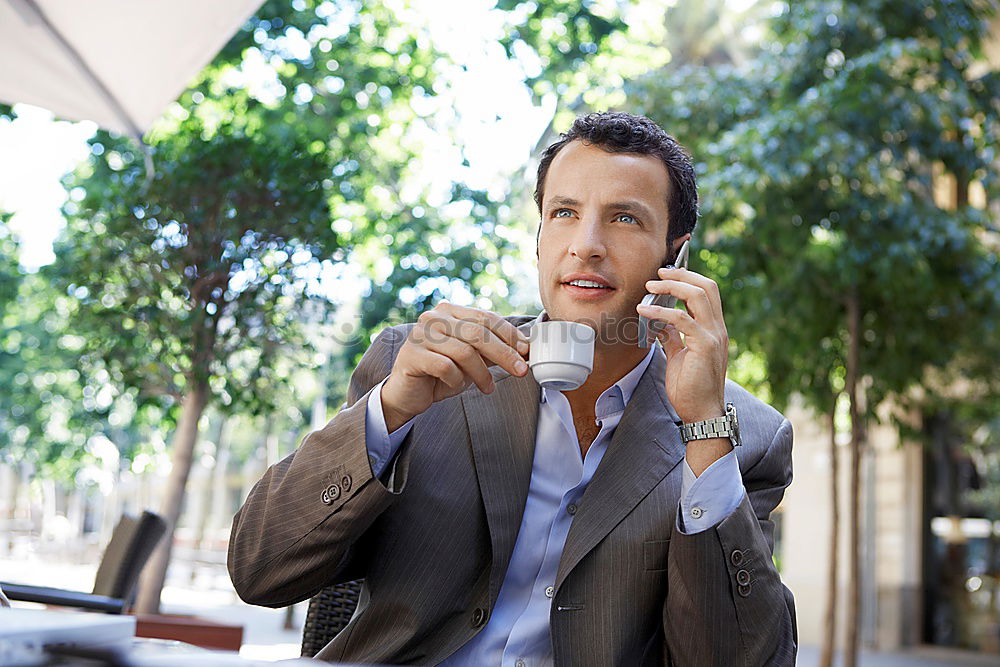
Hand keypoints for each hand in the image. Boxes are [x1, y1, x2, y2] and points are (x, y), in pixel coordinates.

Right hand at [380, 302, 529, 430]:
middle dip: (504, 353)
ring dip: (481, 373)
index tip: (526, 351)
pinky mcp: (411, 355)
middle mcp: (433, 318)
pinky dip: (457, 380)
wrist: (407, 393)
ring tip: (487, 387)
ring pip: (464, 351)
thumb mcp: (470, 359)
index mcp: (449, 311)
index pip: (485, 317)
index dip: (509, 334)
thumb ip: (492, 350)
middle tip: (520, 370)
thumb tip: (524, 349)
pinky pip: (446, 367)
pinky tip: (457, 385)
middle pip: (478, 333)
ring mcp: (419, 335)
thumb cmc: (440, 373)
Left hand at [635, 267, 727, 424]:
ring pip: (698, 296)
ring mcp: (714, 336)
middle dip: (682, 275)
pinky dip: (660, 311)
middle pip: (707, 287)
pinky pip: (681, 319)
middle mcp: (718, 329)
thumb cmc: (690, 388)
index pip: (707, 293)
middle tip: (659, 273)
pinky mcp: (705, 345)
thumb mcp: (679, 356)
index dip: (688, 279)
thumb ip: (673, 337)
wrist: (701, 413)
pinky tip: (644, 311)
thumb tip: (660, 323)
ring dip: (672, 286)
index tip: (667, 275)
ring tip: (650, 287)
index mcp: (713, 329)